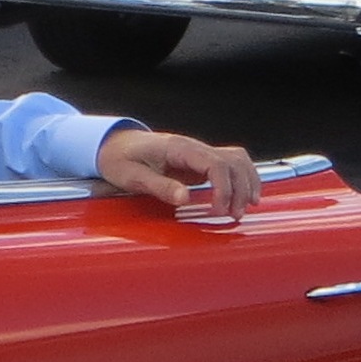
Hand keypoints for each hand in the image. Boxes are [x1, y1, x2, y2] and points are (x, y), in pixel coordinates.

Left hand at [97, 127, 259, 219]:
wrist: (114, 146)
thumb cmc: (120, 160)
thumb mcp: (132, 177)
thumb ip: (159, 186)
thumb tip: (185, 198)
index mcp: (178, 148)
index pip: (214, 164)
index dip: (223, 188)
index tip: (219, 210)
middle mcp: (193, 147)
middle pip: (232, 162)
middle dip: (239, 189)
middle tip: (234, 215)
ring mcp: (198, 153)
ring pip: (237, 160)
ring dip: (246, 182)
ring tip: (245, 207)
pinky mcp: (199, 162)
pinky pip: (229, 164)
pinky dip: (242, 178)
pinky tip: (244, 195)